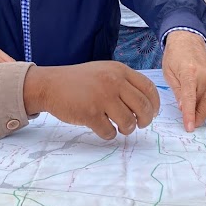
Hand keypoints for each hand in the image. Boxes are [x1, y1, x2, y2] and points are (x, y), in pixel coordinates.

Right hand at [23, 61, 158, 139]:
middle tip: (139, 124)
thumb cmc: (79, 81)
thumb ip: (124, 83)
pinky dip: (108, 134)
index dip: (154, 104)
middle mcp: (113, 82)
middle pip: (143, 107)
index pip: (148, 88)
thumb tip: (147, 105)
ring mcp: (101, 97)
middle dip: (144, 121)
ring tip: (119, 126)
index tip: (153, 113)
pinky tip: (102, 128)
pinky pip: (109, 132)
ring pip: (128, 122)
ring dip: (126, 129)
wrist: (50, 84)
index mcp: (119, 70)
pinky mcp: (90, 113)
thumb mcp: (104, 72)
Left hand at [162, 31, 205, 132]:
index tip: (190, 127)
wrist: (188, 39)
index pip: (190, 97)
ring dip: (204, 109)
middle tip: (191, 125)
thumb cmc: (174, 56)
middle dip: (197, 116)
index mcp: (189, 72)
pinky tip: (204, 104)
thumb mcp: (169, 73)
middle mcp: (205, 74)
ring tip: (196, 114)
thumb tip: (184, 109)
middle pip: (203, 102)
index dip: (190, 114)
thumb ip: (177, 91)